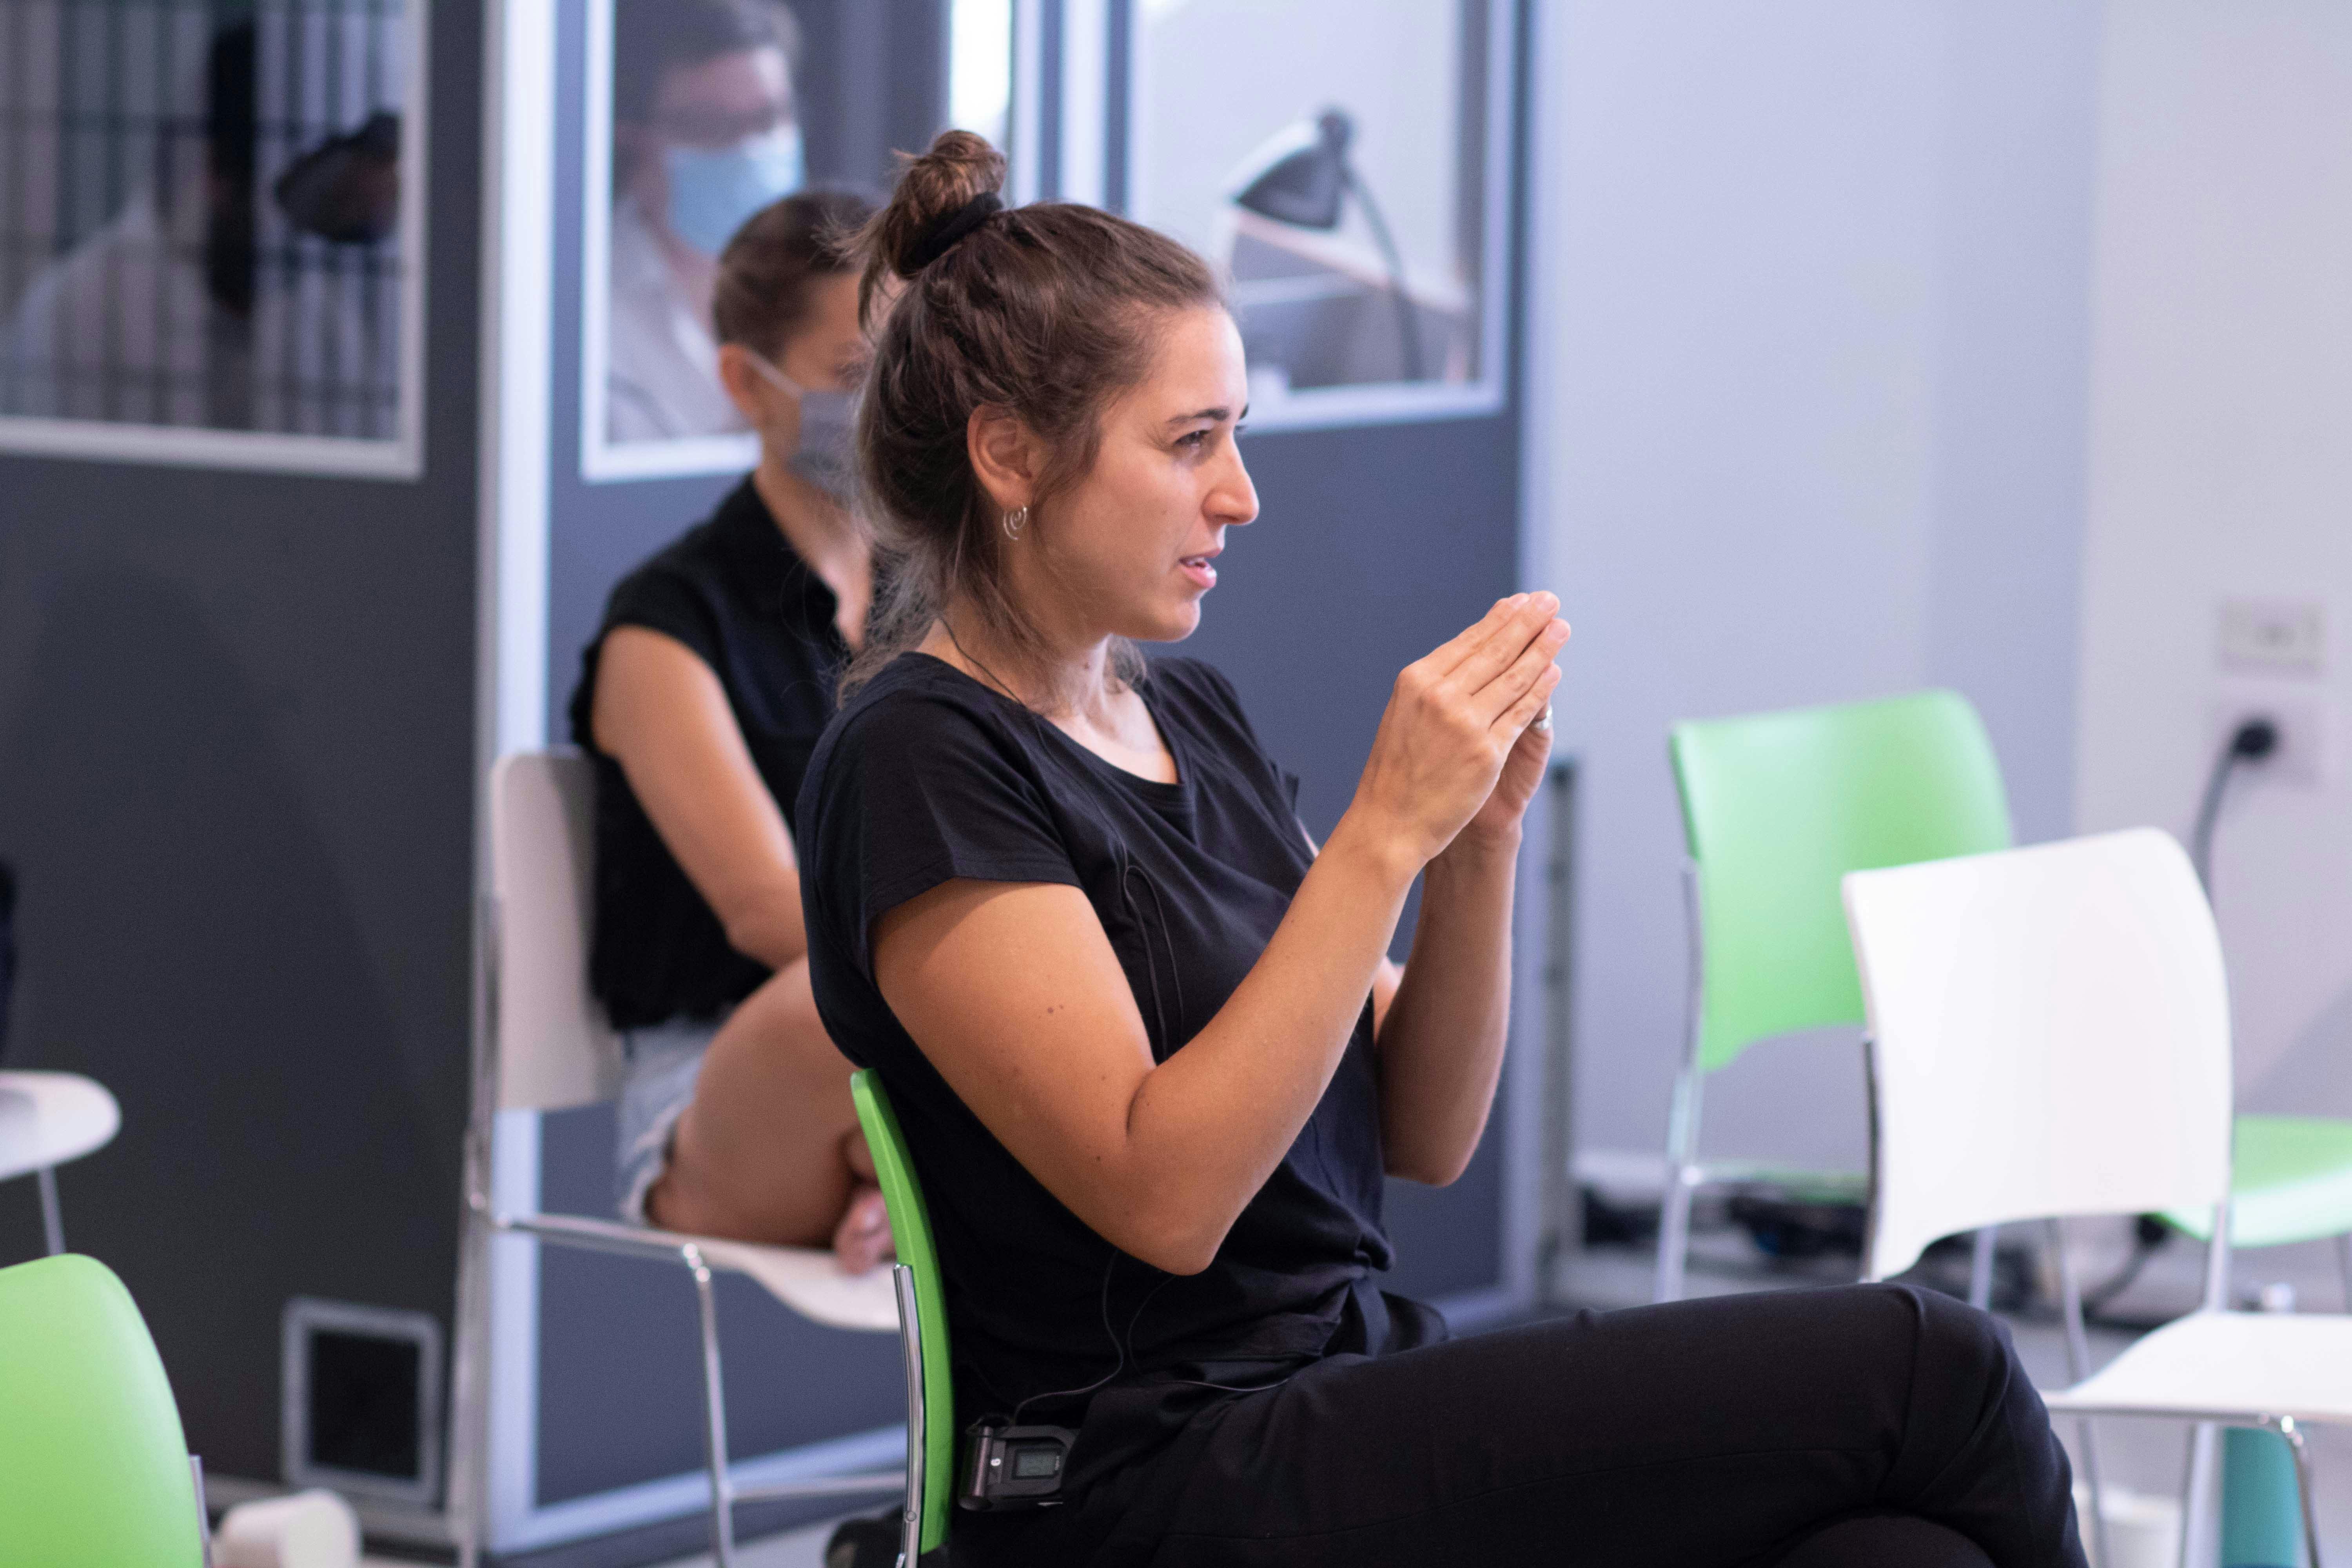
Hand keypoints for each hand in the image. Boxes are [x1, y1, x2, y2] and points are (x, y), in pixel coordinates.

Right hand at [1341, 593, 1568, 869]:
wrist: (1389, 822)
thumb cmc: (1397, 770)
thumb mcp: (1406, 713)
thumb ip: (1436, 685)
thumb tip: (1471, 651)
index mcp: (1416, 681)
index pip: (1468, 641)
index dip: (1500, 618)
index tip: (1522, 601)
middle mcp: (1439, 695)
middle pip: (1495, 650)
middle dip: (1527, 622)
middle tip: (1550, 601)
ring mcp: (1465, 723)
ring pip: (1513, 677)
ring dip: (1542, 649)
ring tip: (1561, 628)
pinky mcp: (1486, 752)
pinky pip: (1521, 712)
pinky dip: (1541, 690)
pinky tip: (1553, 672)